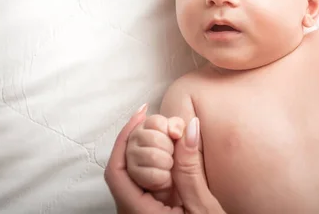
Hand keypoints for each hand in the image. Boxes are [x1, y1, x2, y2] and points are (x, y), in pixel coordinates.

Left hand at [104, 105, 225, 213]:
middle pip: (123, 167)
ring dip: (153, 151)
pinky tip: (176, 154)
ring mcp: (142, 212)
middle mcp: (133, 213)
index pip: (116, 170)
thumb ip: (190, 168)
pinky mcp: (154, 210)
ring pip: (135, 173)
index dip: (125, 137)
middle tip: (170, 127)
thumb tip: (188, 127)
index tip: (142, 114)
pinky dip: (160, 163)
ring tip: (175, 136)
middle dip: (143, 141)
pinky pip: (148, 181)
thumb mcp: (201, 208)